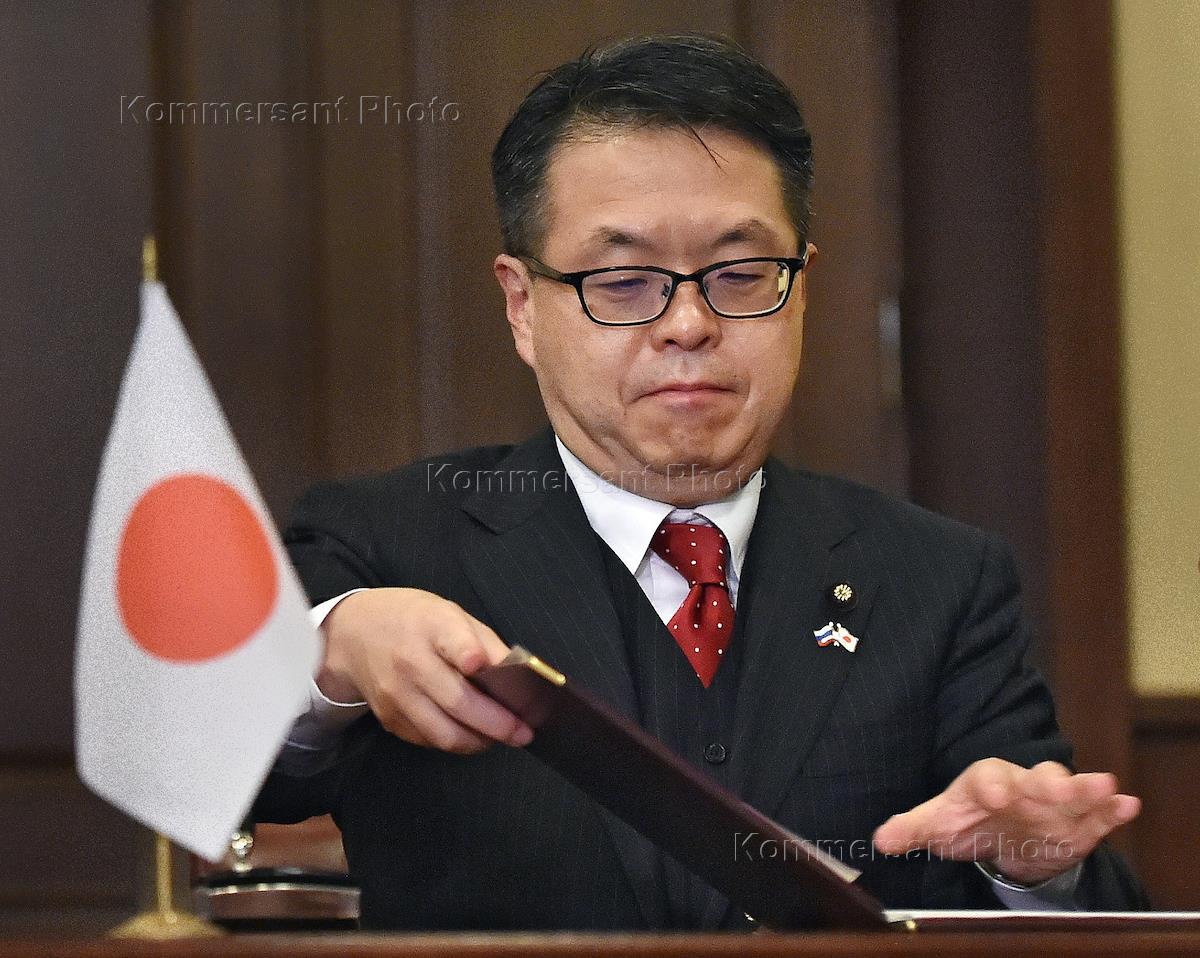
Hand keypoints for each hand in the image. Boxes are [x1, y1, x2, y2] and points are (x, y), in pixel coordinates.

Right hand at [316, 587, 533, 754]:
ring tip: (501, 738)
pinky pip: (429, 740)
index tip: (482, 664)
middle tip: (523, 733)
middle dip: (496, 723)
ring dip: (478, 741)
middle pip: (457, 701)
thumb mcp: (451, 614)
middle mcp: (410, 661)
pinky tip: (473, 734)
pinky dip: (456, 742)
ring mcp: (397, 694)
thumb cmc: (416, 621)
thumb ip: (486, 642)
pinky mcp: (389, 718)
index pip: (451, 639)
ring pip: (444, 733)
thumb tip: (520, 674)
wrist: (356, 633)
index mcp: (432, 625)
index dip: (468, 652)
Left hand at [872, 758, 1140, 883]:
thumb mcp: (937, 824)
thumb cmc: (968, 820)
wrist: (1003, 828)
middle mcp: (1023, 786)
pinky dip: (1113, 809)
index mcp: (985, 782)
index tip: (996, 792)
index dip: (991, 785)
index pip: (987, 778)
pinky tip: (1127, 805)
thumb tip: (881, 840)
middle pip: (1035, 779)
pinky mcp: (1080, 822)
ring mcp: (1054, 803)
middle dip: (1046, 782)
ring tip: (1105, 785)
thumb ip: (911, 830)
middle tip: (1058, 785)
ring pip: (1072, 791)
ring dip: (1087, 789)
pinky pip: (1099, 813)